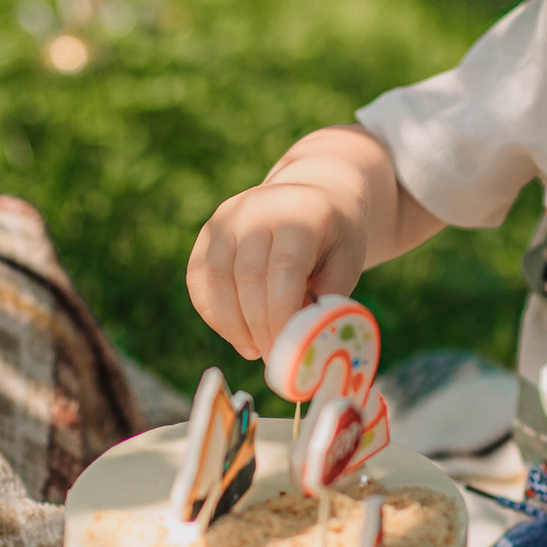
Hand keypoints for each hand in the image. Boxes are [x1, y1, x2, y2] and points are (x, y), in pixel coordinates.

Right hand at [187, 126, 441, 359]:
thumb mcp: (348, 262)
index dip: (282, 317)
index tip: (289, 349)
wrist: (314, 190)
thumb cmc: (335, 235)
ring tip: (254, 349)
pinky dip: (213, 313)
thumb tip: (300, 344)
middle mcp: (256, 208)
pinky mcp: (208, 231)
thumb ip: (327, 299)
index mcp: (298, 213)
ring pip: (215, 280)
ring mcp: (226, 217)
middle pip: (247, 279)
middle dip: (258, 327)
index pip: (283, 271)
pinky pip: (198, 279)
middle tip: (273, 356)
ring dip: (232, 325)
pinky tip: (236, 332)